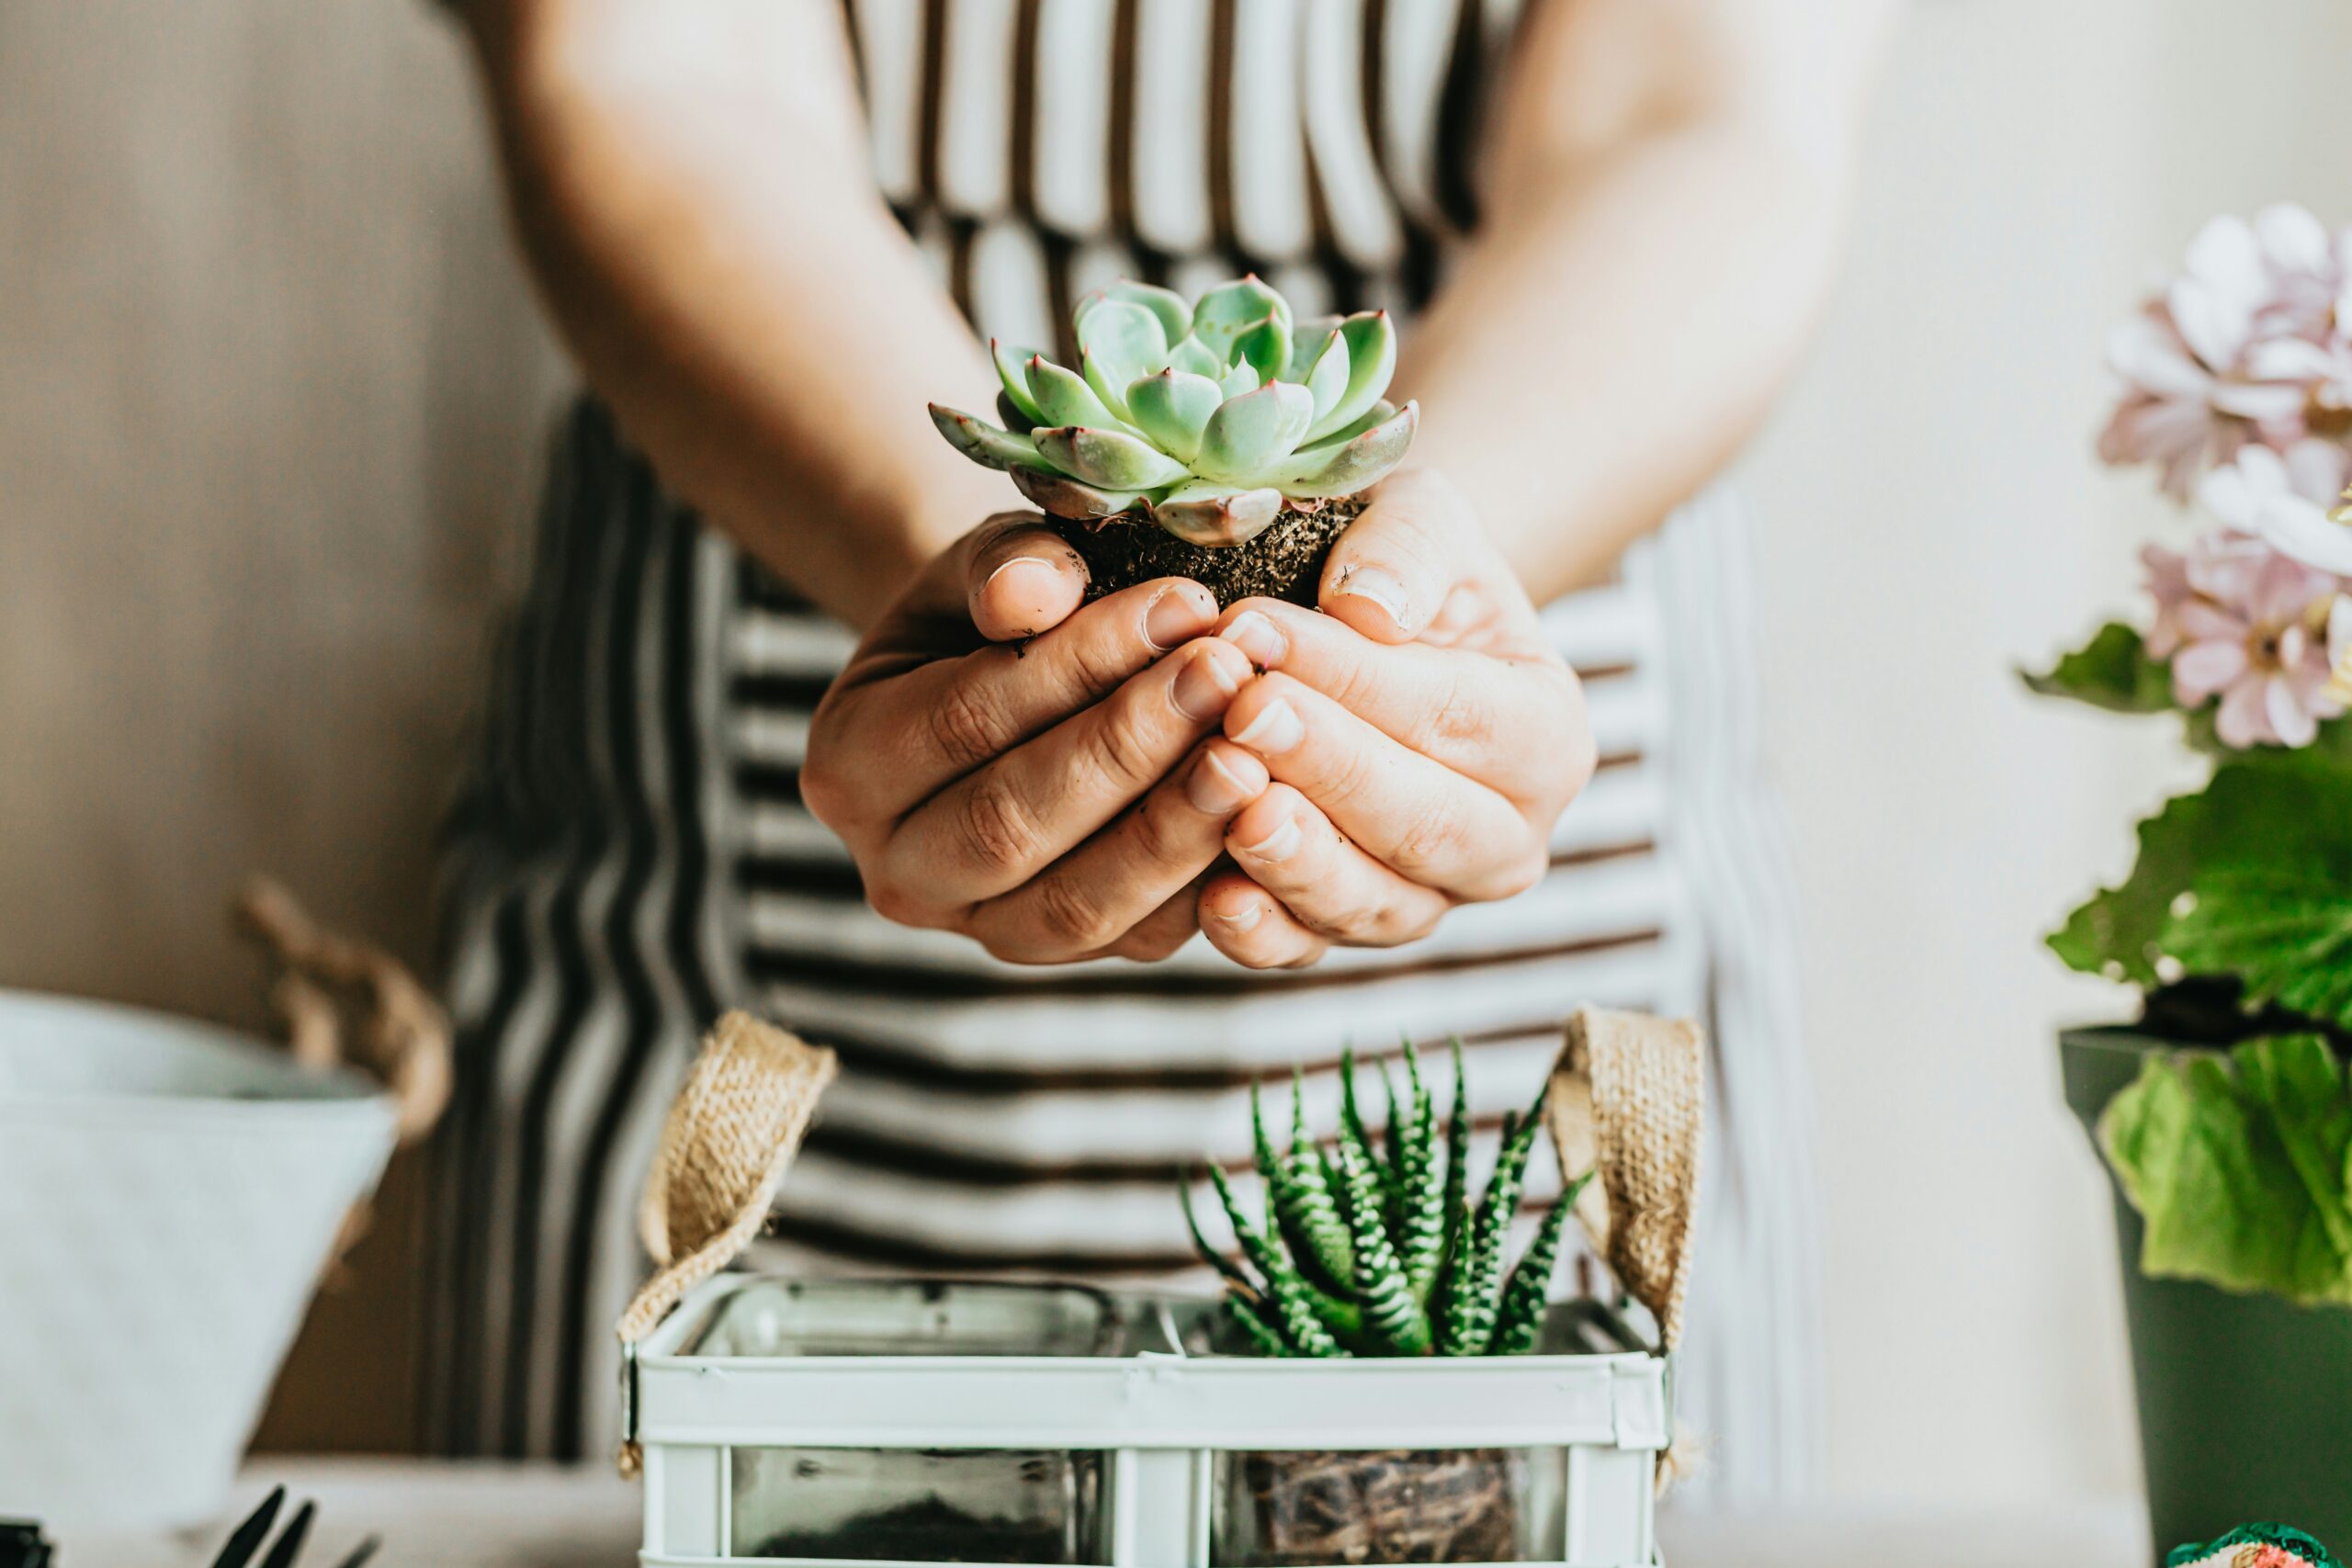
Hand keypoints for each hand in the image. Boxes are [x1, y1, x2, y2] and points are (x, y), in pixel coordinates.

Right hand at [802, 513, 1275, 963]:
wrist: (1013, 685)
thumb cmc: (1002, 611)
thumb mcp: (989, 563)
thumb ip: (1008, 567)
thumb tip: (1030, 594)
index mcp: (848, 765)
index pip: (962, 721)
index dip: (1076, 666)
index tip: (1182, 606)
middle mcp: (898, 871)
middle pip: (1011, 825)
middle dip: (1130, 749)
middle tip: (1232, 675)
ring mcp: (981, 930)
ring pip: (1078, 904)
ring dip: (1176, 829)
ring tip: (1259, 750)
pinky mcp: (1066, 957)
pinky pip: (1142, 941)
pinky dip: (1210, 886)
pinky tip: (1273, 818)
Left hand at [1192, 469, 1595, 967]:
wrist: (1368, 632)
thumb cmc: (1399, 568)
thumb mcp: (1420, 519)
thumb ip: (1408, 546)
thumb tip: (1370, 605)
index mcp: (1548, 736)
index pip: (1454, 712)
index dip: (1356, 678)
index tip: (1256, 630)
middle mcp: (1507, 838)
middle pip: (1425, 820)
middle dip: (1327, 768)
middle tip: (1241, 712)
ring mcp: (1431, 898)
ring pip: (1375, 900)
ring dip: (1299, 859)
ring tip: (1229, 801)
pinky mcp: (1350, 930)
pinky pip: (1311, 949)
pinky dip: (1265, 933)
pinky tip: (1214, 898)